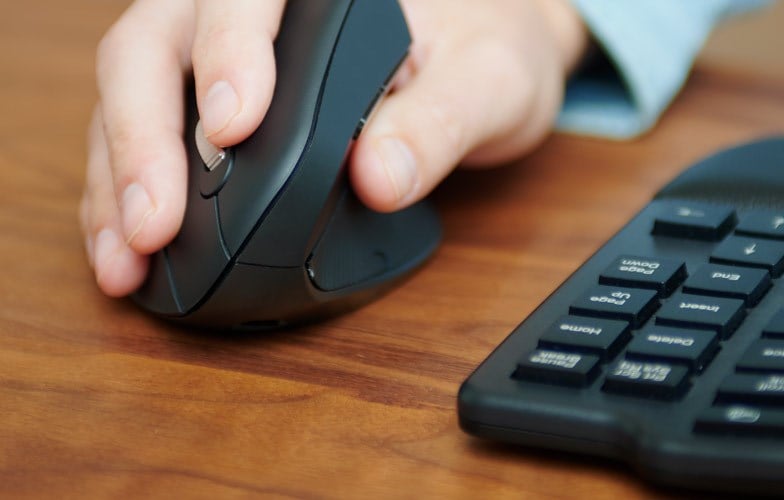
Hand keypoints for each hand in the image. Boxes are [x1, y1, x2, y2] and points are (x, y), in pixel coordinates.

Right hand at [81, 0, 586, 295]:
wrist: (490, 52)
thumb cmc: (489, 48)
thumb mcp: (491, 81)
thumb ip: (441, 122)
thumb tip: (378, 177)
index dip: (227, 55)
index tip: (233, 129)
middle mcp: (255, 6)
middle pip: (158, 45)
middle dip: (144, 137)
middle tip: (157, 223)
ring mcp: (221, 51)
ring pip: (135, 93)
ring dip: (120, 178)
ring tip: (127, 257)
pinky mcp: (212, 100)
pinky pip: (149, 137)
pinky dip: (128, 195)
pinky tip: (127, 251)